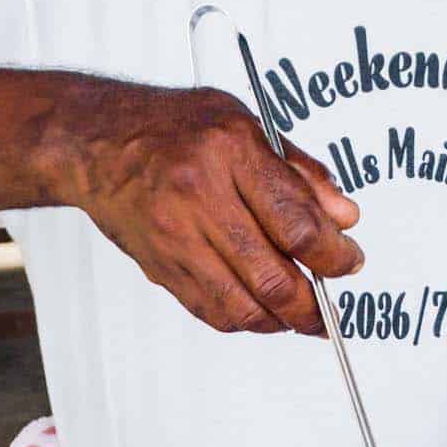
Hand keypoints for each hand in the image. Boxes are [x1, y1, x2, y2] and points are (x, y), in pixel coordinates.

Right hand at [71, 84, 362, 335]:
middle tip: (328, 308)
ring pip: (242, 306)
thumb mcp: (247, 125)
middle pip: (272, 277)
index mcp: (231, 152)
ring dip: (280, 321)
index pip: (297, 224)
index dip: (334, 255)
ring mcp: (177, 237)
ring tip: (299, 317)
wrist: (98, 143)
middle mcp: (201, 197)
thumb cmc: (174, 127)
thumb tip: (344, 217)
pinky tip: (260, 311)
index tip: (348, 261)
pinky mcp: (161, 266)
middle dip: (311, 305)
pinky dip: (244, 320)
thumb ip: (299, 173)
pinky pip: (210, 311)